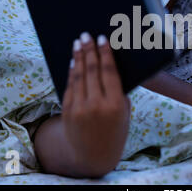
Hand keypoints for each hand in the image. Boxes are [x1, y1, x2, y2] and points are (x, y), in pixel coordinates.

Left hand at [62, 32, 129, 175]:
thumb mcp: (124, 112)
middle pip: (91, 70)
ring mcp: (79, 109)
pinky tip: (73, 61)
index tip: (102, 39)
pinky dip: (71, 71)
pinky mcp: (67, 111)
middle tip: (87, 35)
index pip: (109, 72)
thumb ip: (117, 91)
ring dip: (78, 56)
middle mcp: (96, 105)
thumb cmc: (115, 130)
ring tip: (78, 42)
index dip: (105, 53)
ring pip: (78, 75)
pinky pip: (70, 86)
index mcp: (115, 105)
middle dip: (89, 50)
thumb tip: (108, 63)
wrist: (94, 156)